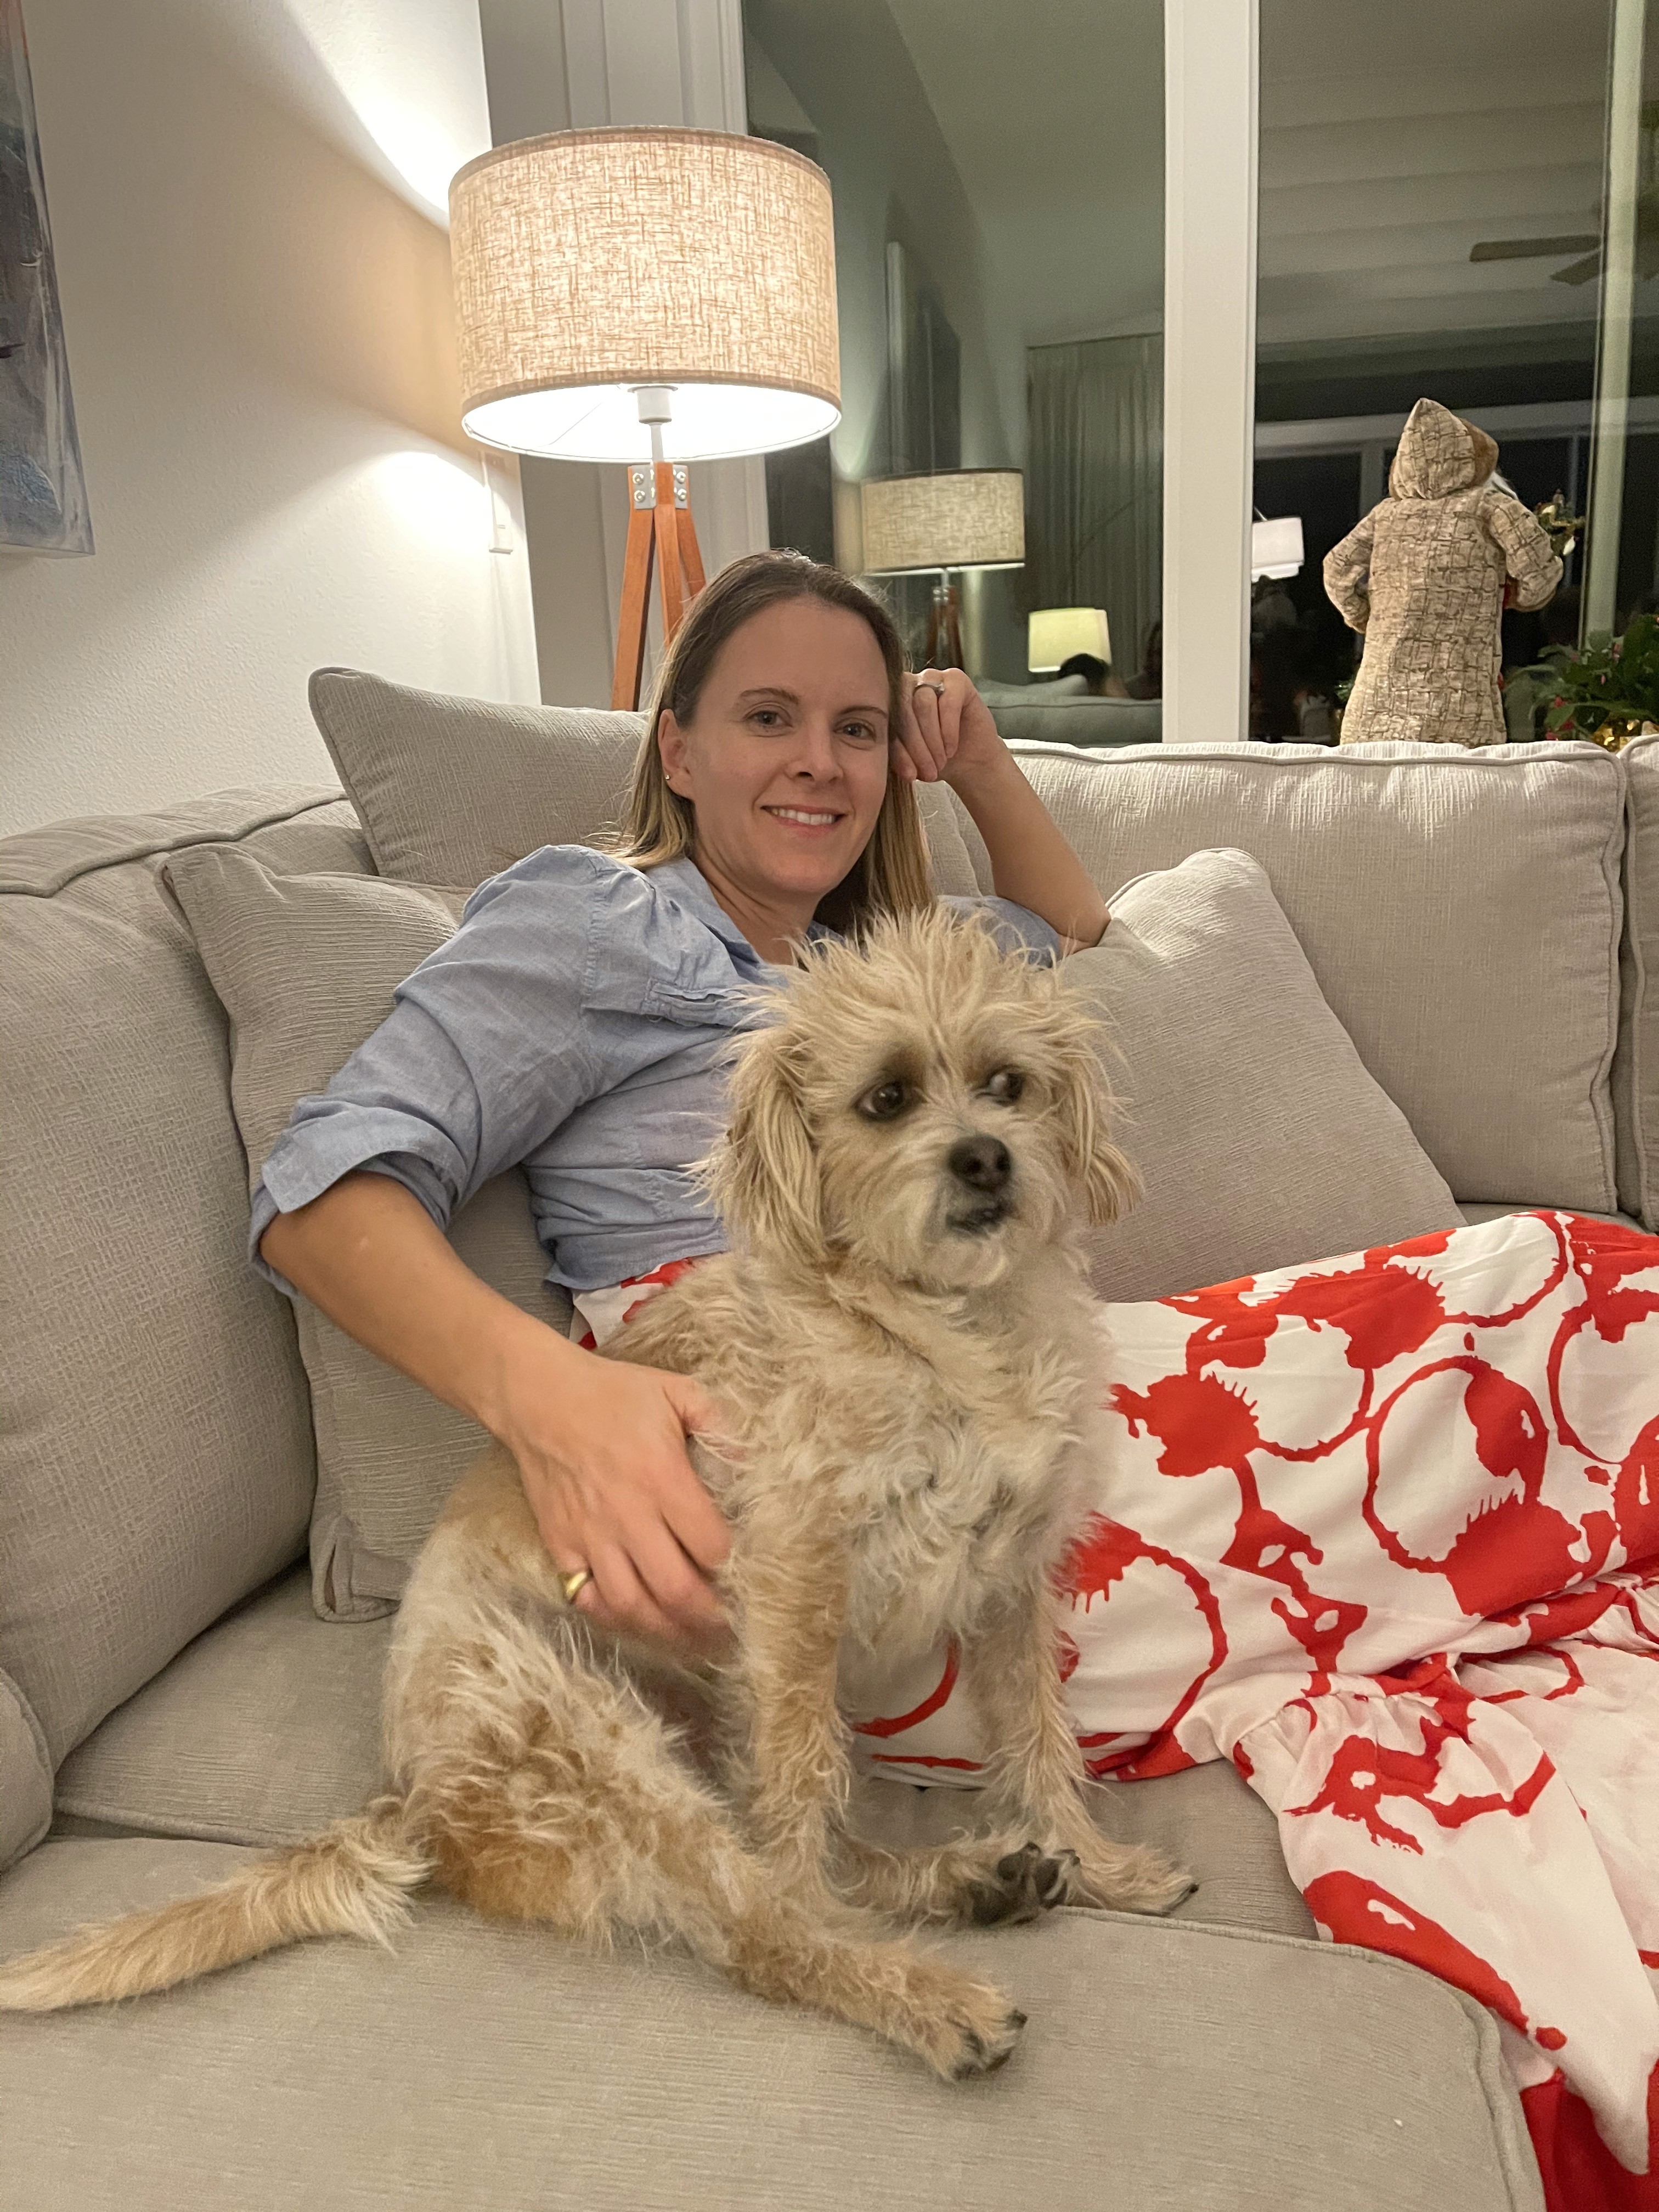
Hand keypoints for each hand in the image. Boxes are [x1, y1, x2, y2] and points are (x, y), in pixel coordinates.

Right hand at [499, 1341, 733, 1658]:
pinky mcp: (560, 1545)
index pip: (710, 1545)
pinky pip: (587, 1599)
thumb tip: (752, 1463)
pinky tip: (638, 1622)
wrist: (537, 1396)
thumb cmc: (612, 1393)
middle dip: (708, 1617)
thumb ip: (719, 1424)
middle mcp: (627, 1514)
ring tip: (692, 1639)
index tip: (748, 1577)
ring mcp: (590, 1536)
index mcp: (662, 1476)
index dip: (733, 1568)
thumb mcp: (676, 1390)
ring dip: (666, 1631)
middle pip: (675, 1589)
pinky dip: (614, 1619)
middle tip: (730, 1627)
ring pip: (632, 1606)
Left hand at [893, 668, 1009, 793]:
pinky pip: (948, 701)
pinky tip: (951, 749)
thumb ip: (893, 756)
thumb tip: (881, 762)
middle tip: (928, 771)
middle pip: (903, 709)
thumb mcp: (910, 762)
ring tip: (940, 761)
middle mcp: (907, 685)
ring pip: (923, 704)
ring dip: (932, 739)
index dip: (897, 751)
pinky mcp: (956, 679)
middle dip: (915, 745)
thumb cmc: (935, 760)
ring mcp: (931, 678)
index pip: (885, 721)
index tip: (910, 776)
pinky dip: (949, 730)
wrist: (970, 761)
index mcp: (888, 702)